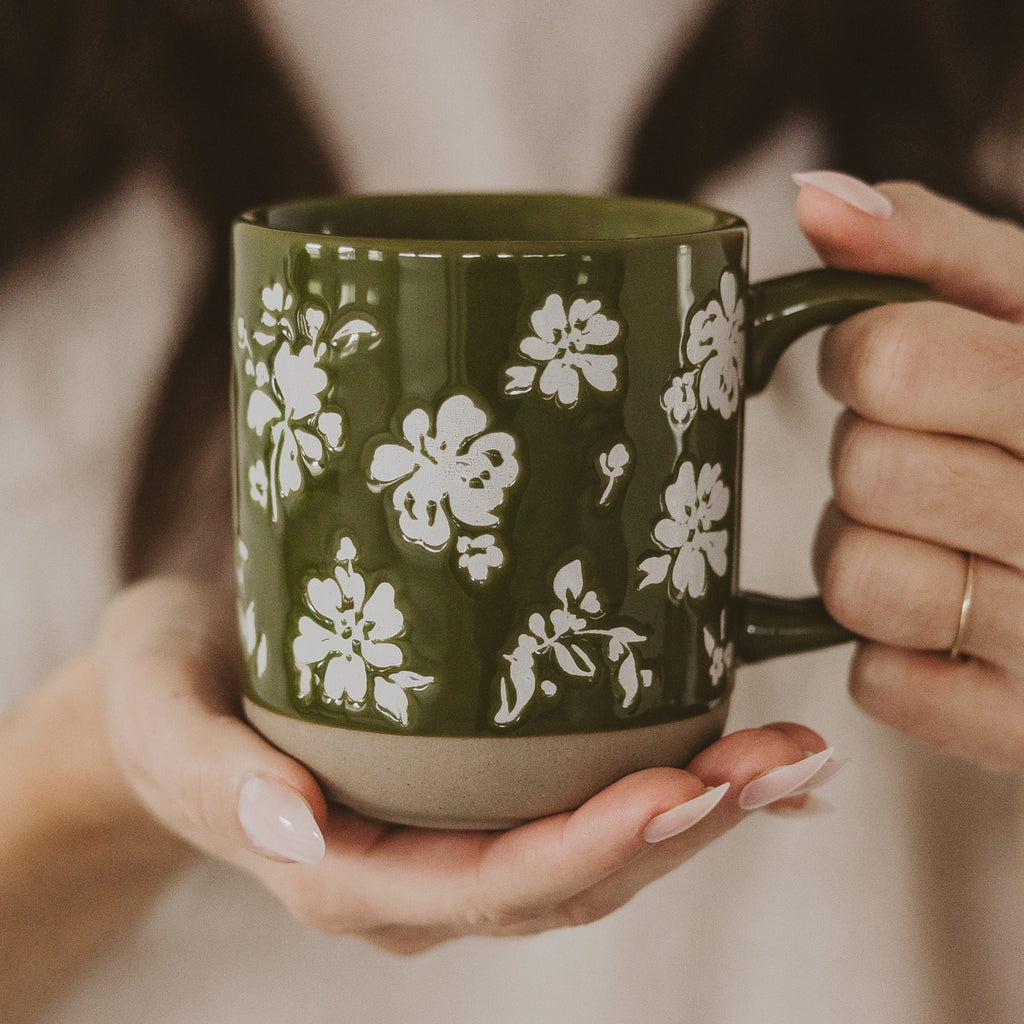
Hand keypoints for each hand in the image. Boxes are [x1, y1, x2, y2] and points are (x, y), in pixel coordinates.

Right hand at [97, 577, 838, 953]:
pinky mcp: (475, 796)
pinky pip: (586, 811)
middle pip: (572, 876)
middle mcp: (417, 877)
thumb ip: (213, 776)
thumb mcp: (160, 717)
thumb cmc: (165, 694)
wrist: (175, 681)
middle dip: (685, 825)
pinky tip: (751, 764)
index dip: (596, 849)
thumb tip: (294, 829)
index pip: (495, 886)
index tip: (685, 788)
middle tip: (782, 758)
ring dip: (701, 808)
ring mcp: (453, 844)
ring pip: (598, 853)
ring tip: (792, 753)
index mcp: (347, 873)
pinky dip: (674, 793)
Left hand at [795, 173, 1023, 772]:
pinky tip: (961, 625)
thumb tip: (817, 200)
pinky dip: (899, 651)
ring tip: (937, 538)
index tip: (890, 366)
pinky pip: (879, 683)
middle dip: (872, 454)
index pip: (890, 362)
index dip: (864, 358)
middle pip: (866, 470)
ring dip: (869, 553)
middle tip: (929, 457)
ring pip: (855, 581)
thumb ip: (938, 250)